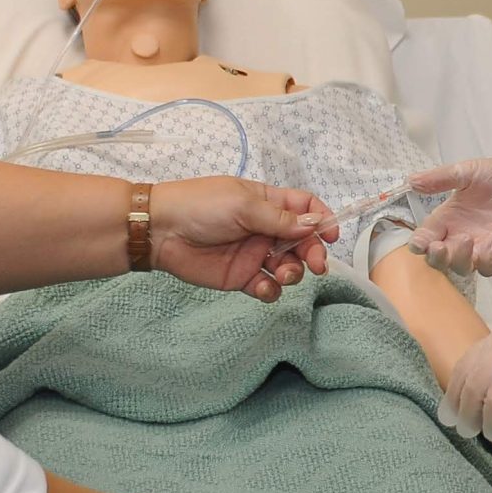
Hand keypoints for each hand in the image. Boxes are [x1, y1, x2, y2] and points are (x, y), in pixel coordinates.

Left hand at [152, 178, 334, 301]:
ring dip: (293, 273)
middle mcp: (265, 228)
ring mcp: (254, 253)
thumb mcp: (244, 205)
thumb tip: (314, 225)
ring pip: (288, 267)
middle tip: (315, 265)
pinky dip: (271, 290)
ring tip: (281, 274)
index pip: (305, 209)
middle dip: (313, 253)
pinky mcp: (241, 276)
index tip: (331, 235)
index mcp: (268, 203)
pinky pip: (267, 287)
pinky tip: (262, 286)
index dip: (322, 220)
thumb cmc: (200, 206)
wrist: (160, 231)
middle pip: (303, 242)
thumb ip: (280, 219)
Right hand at [407, 141, 491, 274]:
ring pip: (461, 267)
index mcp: (447, 218)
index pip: (426, 237)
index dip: (420, 243)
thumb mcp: (467, 171)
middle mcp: (460, 236)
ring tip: (466, 240)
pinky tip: (489, 245)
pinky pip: (489, 269)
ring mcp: (480, 248)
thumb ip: (441, 178)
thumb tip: (411, 180)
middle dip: (436, 257)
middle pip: (439, 259)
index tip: (419, 243)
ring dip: (459, 259)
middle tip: (438, 247)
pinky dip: (486, 262)